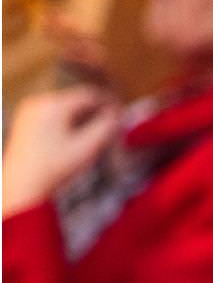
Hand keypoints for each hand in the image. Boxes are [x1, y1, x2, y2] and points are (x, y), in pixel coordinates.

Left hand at [2, 85, 120, 217]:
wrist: (22, 187)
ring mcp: (28, 112)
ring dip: (80, 118)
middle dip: (93, 112)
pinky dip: (65, 124)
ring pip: (64, 109)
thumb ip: (105, 128)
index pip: (89, 95)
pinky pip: (51, 116)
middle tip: (110, 126)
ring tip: (93, 135)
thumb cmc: (55, 169)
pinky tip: (73, 140)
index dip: (108, 103)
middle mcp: (38, 103)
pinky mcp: (24, 124)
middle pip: (75, 101)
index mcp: (54, 105)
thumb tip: (116, 114)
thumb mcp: (87, 149)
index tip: (120, 113)